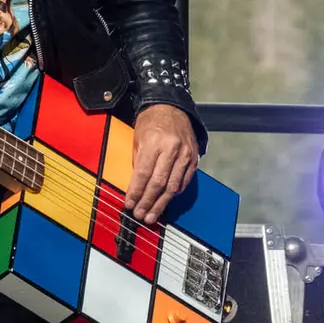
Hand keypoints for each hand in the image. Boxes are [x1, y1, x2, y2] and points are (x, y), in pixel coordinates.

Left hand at [125, 104, 198, 226]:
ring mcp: (185, 154)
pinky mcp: (194, 158)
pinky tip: (166, 201)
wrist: (171, 106)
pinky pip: (184, 181)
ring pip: (173, 186)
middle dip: (148, 202)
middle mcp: (172, 149)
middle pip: (159, 183)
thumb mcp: (138, 139)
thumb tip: (135, 187)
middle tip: (140, 215)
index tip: (129, 204)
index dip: (136, 192)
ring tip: (152, 215)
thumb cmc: (151, 122)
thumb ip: (138, 162)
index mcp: (154, 142)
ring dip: (161, 204)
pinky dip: (174, 193)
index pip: (144, 174)